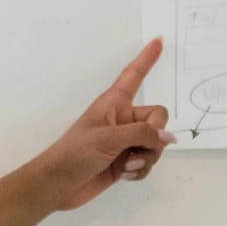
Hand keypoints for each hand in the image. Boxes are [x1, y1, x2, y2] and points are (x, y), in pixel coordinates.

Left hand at [28, 38, 174, 212]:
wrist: (58, 185)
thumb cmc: (75, 152)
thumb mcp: (109, 138)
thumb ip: (142, 135)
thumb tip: (169, 139)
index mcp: (114, 103)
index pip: (134, 75)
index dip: (146, 59)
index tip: (159, 40)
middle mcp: (123, 119)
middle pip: (158, 119)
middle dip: (154, 138)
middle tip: (135, 150)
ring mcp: (125, 142)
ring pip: (156, 144)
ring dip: (146, 158)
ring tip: (125, 166)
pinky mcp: (126, 162)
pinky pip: (148, 162)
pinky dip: (140, 170)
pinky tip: (124, 176)